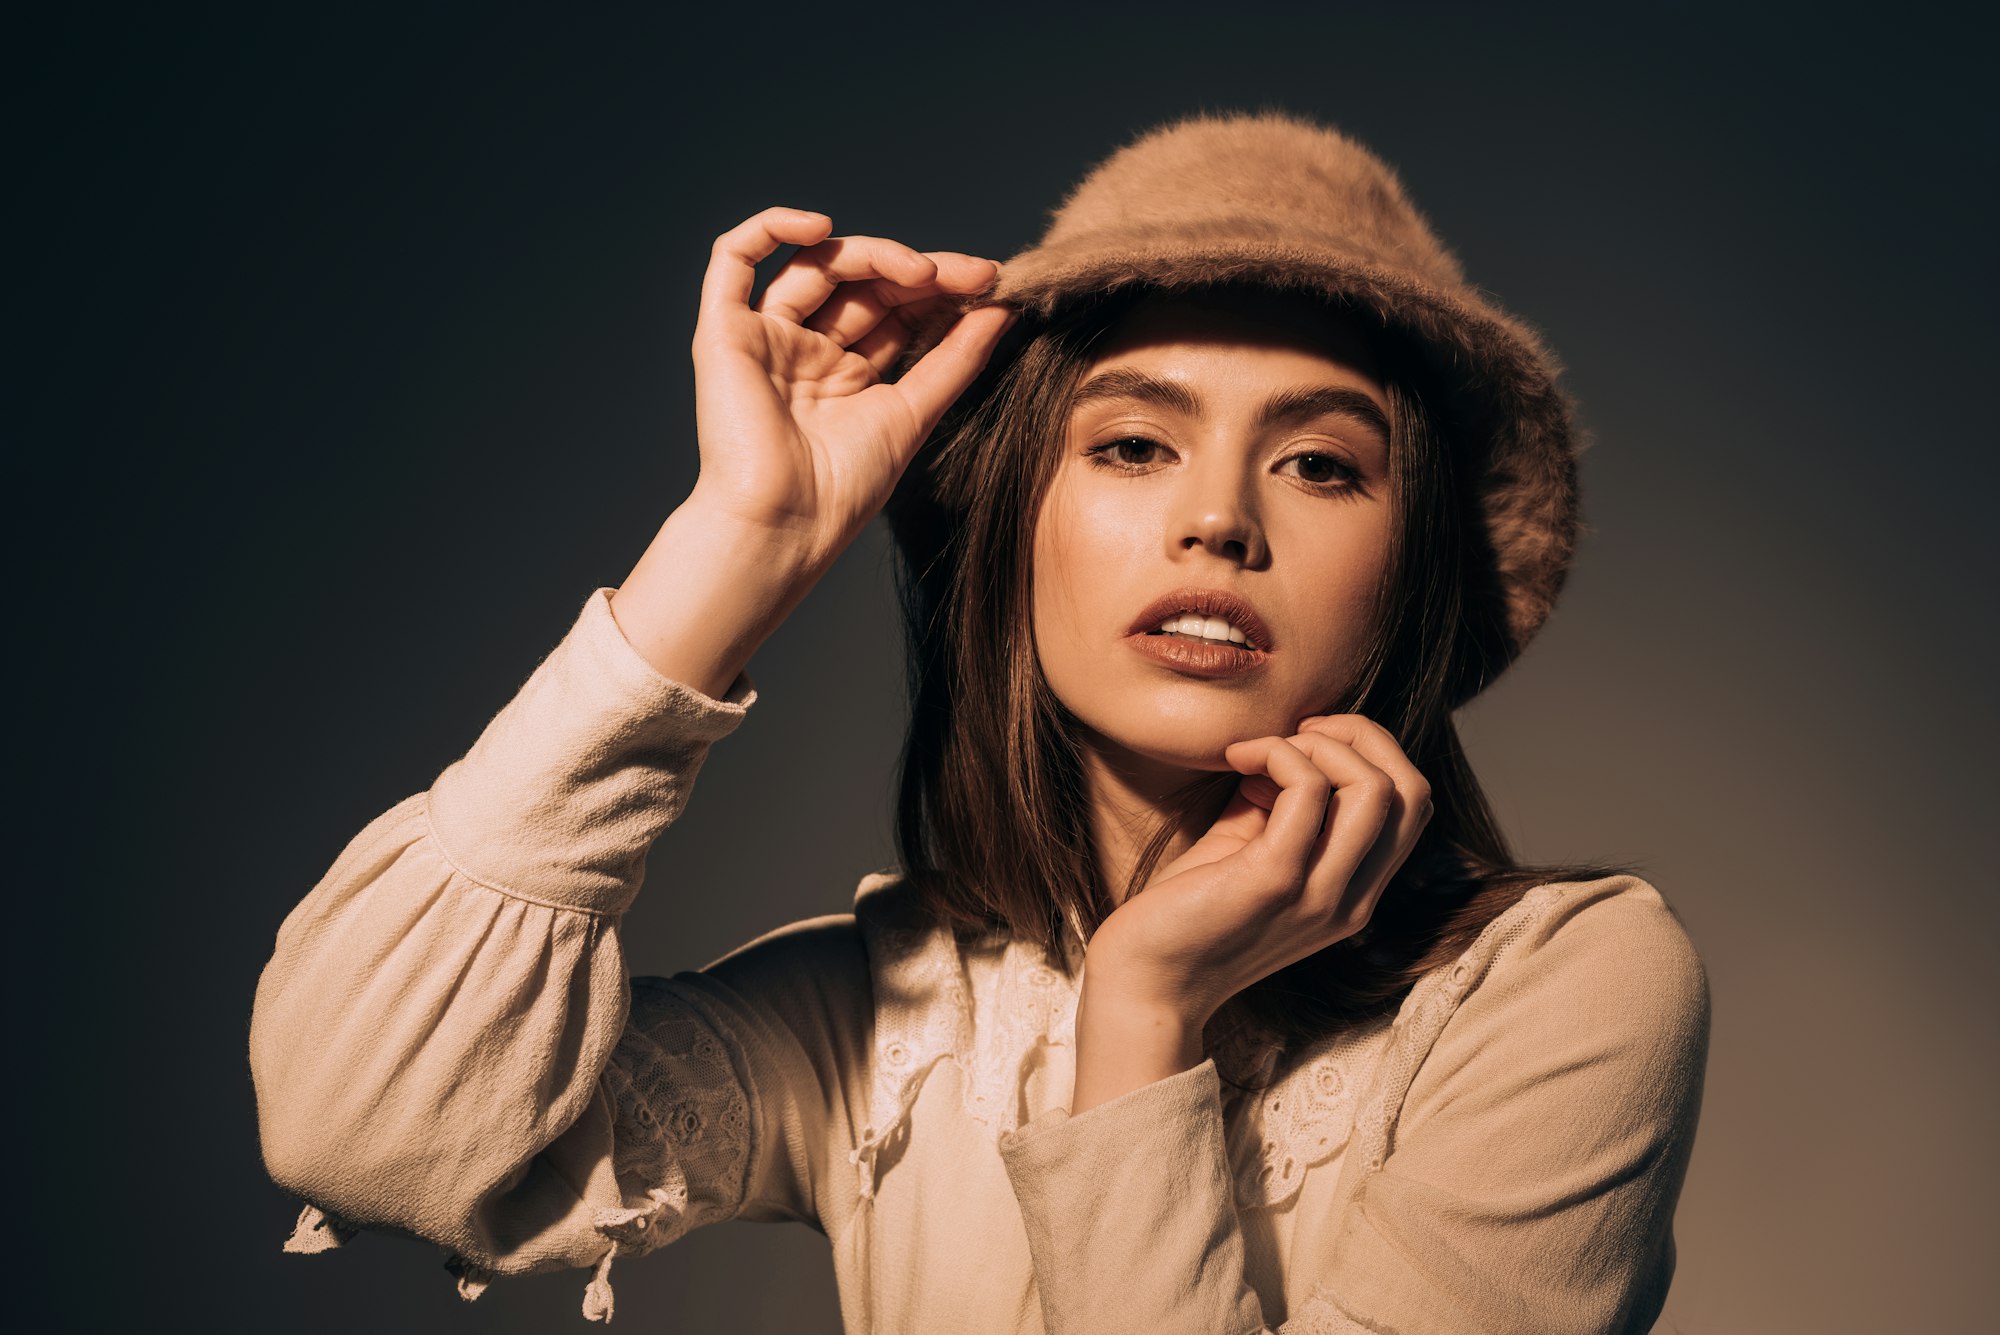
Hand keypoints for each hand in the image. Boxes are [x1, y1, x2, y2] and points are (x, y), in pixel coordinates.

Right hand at [685, 206, 1015, 569]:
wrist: (784, 523)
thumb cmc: (844, 488)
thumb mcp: (914, 413)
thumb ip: (956, 359)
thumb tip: (1002, 308)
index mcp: (847, 375)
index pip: (895, 310)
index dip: (939, 289)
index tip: (991, 283)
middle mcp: (805, 351)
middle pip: (861, 283)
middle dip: (918, 271)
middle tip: (972, 275)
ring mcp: (765, 338)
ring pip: (815, 264)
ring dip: (872, 254)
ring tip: (922, 270)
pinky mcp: (725, 331)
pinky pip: (733, 258)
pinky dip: (771, 228)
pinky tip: (821, 226)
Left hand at [1084, 715, 1434, 1035]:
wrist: (1144, 982)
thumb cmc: (1187, 912)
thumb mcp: (1251, 851)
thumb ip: (1282, 807)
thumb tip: (1290, 746)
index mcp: (1352, 894)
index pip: (1413, 807)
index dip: (1373, 753)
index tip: (1307, 743)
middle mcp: (1350, 900)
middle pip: (1412, 791)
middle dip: (1362, 735)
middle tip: (1296, 732)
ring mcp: (1319, 894)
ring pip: (1374, 787)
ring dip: (1319, 744)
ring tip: (1260, 751)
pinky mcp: (1275, 881)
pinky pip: (1307, 789)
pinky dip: (1277, 752)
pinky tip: (1237, 758)